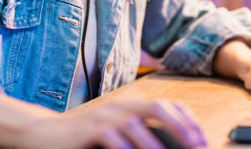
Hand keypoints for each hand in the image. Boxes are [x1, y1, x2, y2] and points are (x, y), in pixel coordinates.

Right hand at [23, 99, 206, 148]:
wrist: (48, 134)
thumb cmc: (87, 138)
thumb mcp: (118, 134)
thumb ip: (141, 136)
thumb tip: (169, 147)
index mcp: (132, 106)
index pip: (168, 105)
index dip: (188, 120)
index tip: (202, 139)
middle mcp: (122, 106)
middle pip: (157, 108)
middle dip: (180, 127)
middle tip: (195, 145)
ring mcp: (106, 116)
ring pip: (135, 124)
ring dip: (154, 143)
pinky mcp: (90, 128)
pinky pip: (111, 136)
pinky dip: (124, 147)